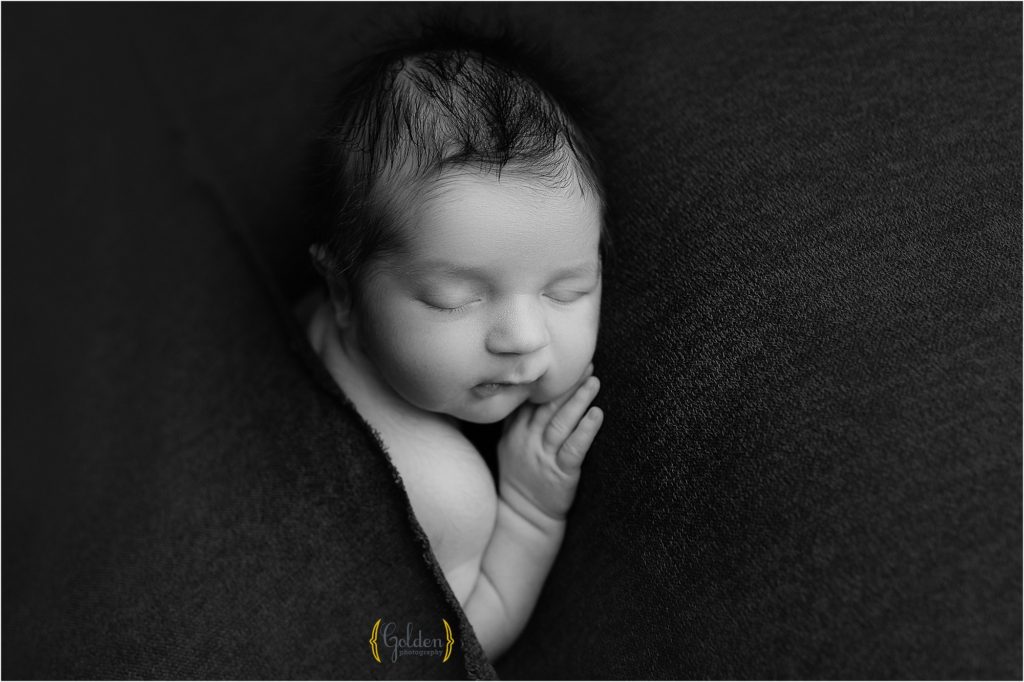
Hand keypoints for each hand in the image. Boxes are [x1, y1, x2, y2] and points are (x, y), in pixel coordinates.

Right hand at [496, 364, 603, 524]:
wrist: (524, 515)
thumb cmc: (521, 476)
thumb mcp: (509, 444)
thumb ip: (518, 418)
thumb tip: (531, 387)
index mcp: (514, 430)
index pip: (530, 397)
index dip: (546, 378)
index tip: (561, 359)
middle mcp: (526, 440)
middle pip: (547, 405)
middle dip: (567, 383)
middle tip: (584, 362)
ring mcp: (542, 456)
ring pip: (561, 422)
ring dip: (578, 400)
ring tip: (594, 382)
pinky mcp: (560, 473)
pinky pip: (574, 448)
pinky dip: (586, 430)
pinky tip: (597, 415)